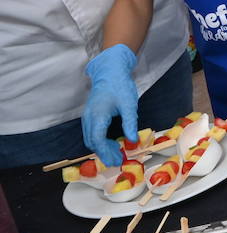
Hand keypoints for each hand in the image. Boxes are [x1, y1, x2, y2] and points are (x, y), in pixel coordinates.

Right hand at [82, 45, 139, 165]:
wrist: (110, 71)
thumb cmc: (120, 86)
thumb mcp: (129, 105)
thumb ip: (130, 123)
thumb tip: (133, 141)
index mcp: (97, 115)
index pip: (97, 140)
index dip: (106, 152)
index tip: (116, 161)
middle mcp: (88, 117)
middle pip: (92, 141)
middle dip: (103, 153)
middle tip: (118, 160)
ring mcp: (87, 116)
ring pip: (90, 138)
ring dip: (101, 147)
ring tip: (116, 153)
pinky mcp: (90, 115)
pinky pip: (91, 132)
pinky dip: (99, 140)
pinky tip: (111, 142)